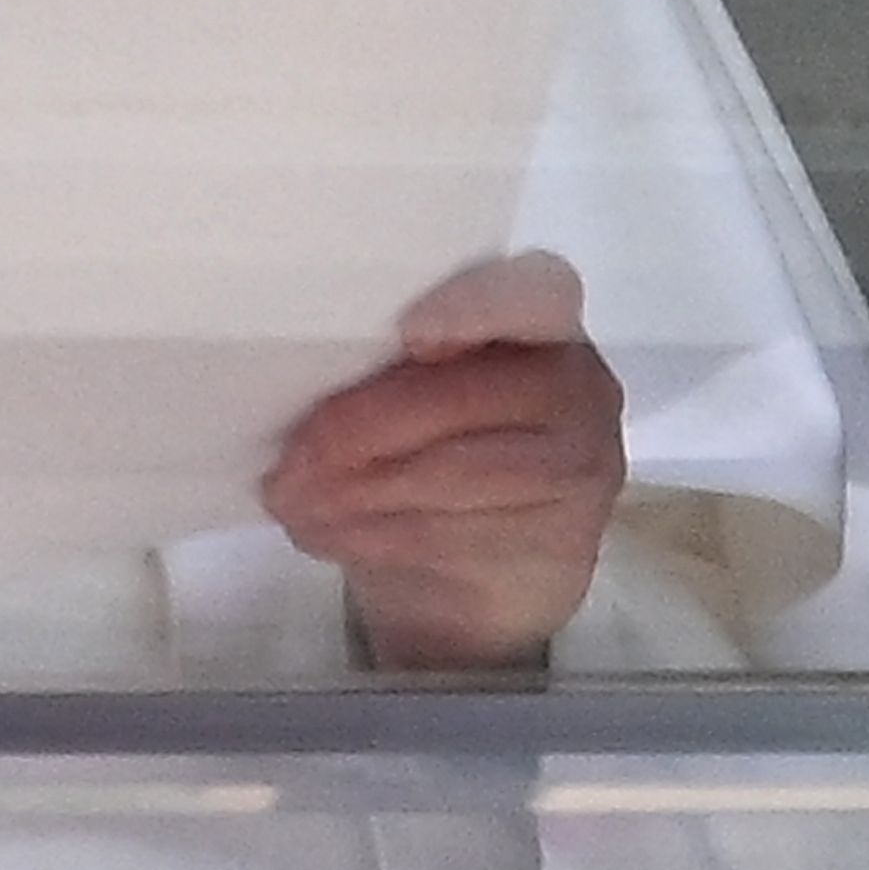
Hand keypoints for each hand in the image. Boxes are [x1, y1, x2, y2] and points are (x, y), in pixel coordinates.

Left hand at [261, 251, 624, 672]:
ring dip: (352, 493)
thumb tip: (296, 365)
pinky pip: (444, 536)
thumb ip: (392, 359)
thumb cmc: (434, 448)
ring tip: (289, 498)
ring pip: (447, 475)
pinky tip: (322, 531)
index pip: (532, 292)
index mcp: (542, 316)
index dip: (473, 307)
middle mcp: (577, 382)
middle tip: (289, 460)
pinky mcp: (557, 544)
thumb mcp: (415, 386)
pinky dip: (368, 535)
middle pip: (463, 398)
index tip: (409, 336)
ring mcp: (579, 466)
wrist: (485, 577)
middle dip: (360, 429)